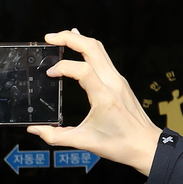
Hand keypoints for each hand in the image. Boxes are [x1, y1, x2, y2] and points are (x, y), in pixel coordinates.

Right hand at [31, 29, 161, 175]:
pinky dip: (88, 48)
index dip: (63, 67)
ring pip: (99, 48)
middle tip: (50, 38)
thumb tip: (36, 130)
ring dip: (79, 40)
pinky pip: (103, 57)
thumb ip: (56, 136)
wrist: (146, 145)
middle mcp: (113, 83)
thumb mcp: (84, 142)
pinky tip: (79, 48)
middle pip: (92, 47)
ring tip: (61, 38)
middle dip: (69, 38)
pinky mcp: (119, 81)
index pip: (82, 69)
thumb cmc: (121, 144)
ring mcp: (118, 79)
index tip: (49, 73)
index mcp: (104, 96)